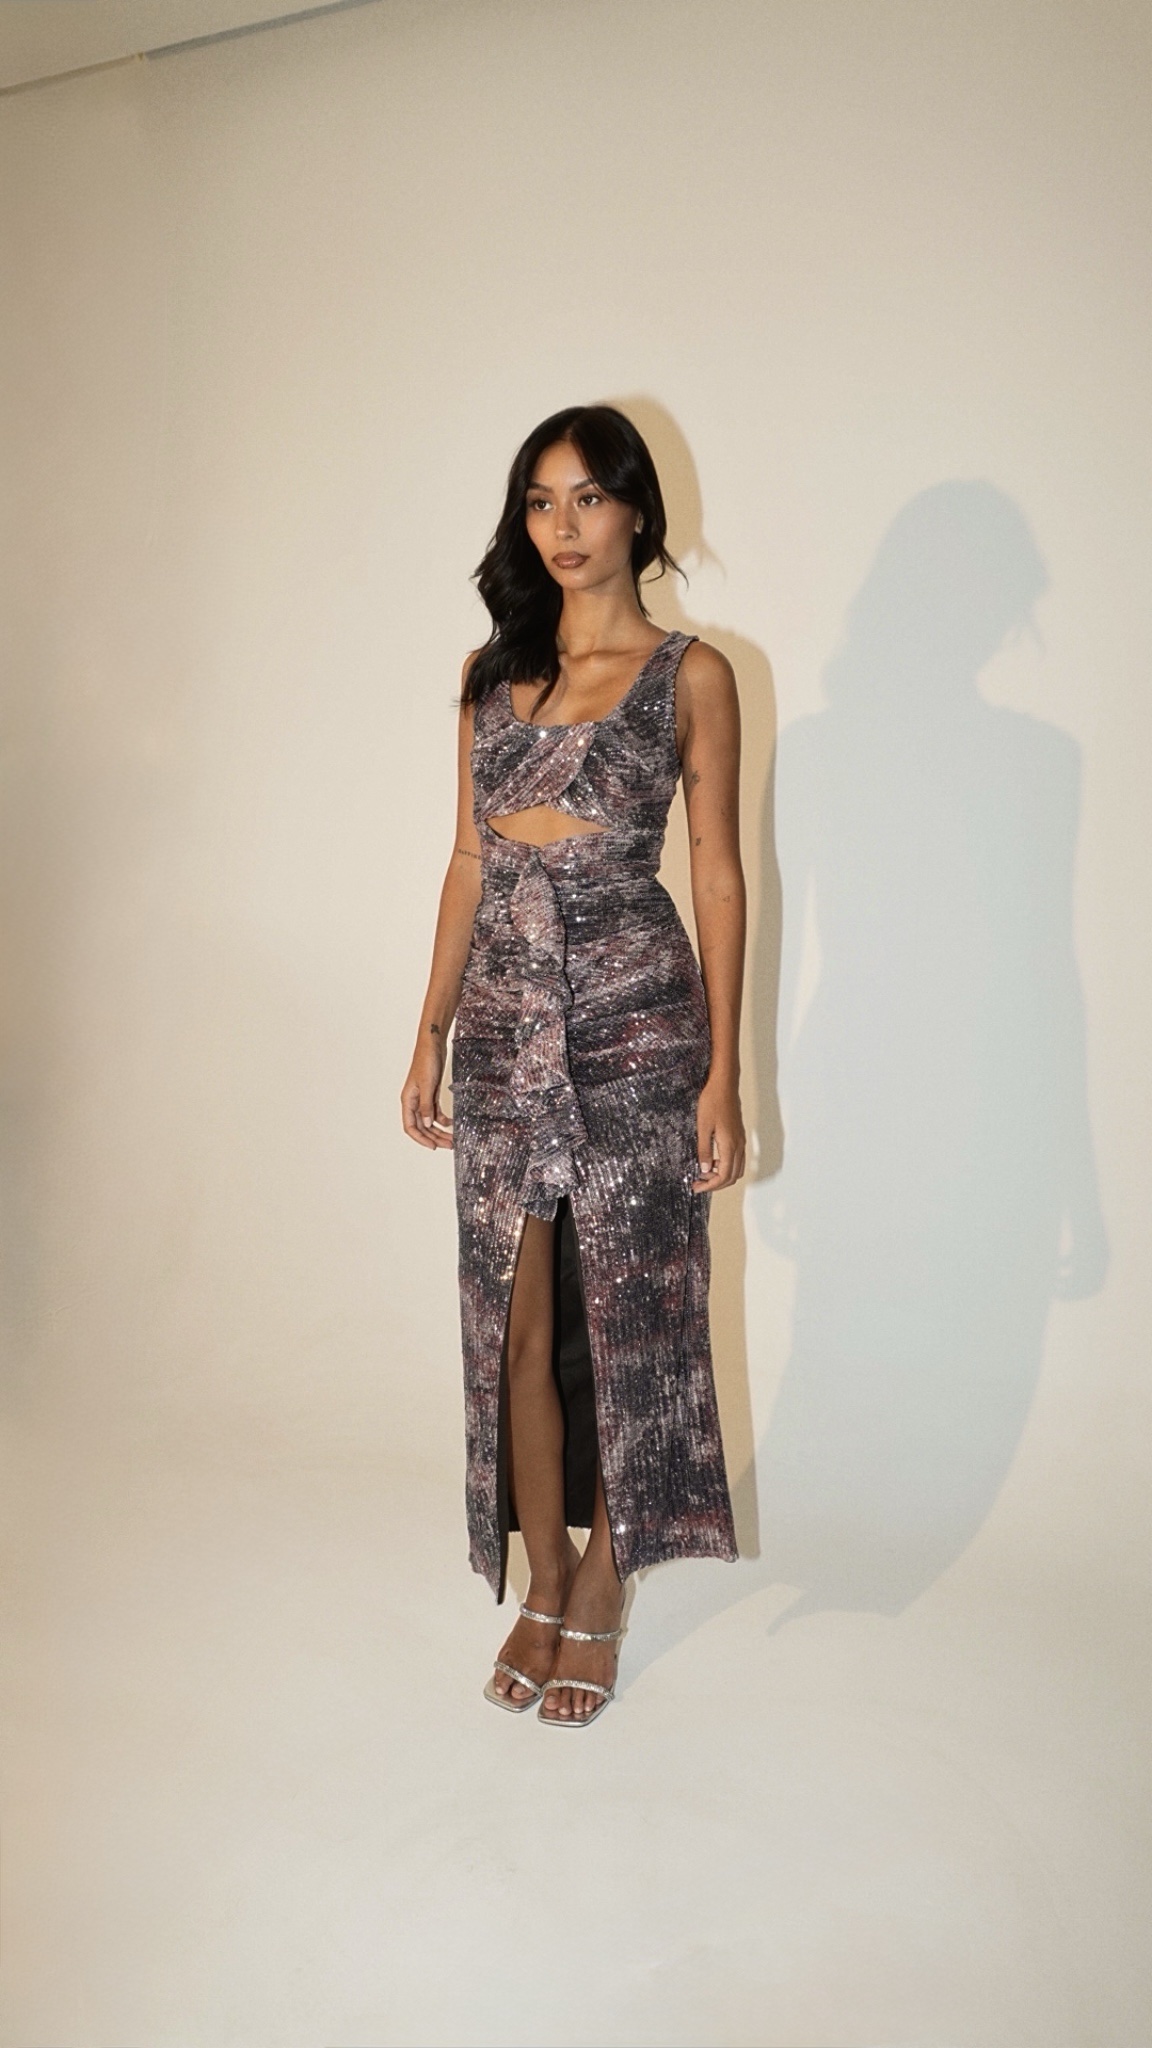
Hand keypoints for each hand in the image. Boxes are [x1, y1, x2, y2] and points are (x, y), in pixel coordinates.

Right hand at [401, 1040, 453, 1150]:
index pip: (410, 1126)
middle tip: (448, 1145)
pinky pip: (435, 1112)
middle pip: (422, 1126)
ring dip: (439, 1131)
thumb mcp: (427, 1084)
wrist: (433, 1045)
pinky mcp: (432, 1094)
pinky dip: (443, 1119)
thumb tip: (427, 1123)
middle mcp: (414, 1102)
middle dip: (434, 1137)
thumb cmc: (426, 1061)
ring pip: (429, 1121)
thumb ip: (426, 1105)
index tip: (433, 1146)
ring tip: (452, 1139)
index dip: (420, 1138)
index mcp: (408, 1100)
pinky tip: (452, 1124)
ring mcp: (423, 1099)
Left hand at [692, 1077, 745, 1192]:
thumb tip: (704, 1170)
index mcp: (729, 1145)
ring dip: (722, 1176)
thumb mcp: (702, 1127)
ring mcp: (740, 1141)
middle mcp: (738, 1145)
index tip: (697, 1187)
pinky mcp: (739, 1136)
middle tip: (698, 1184)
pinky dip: (726, 1166)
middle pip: (732, 1176)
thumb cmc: (712, 1101)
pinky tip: (711, 1160)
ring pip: (737, 1169)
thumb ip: (704, 1150)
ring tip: (704, 1174)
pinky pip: (737, 1159)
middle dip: (715, 1184)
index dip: (710, 1186)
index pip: (723, 1176)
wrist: (724, 1084)